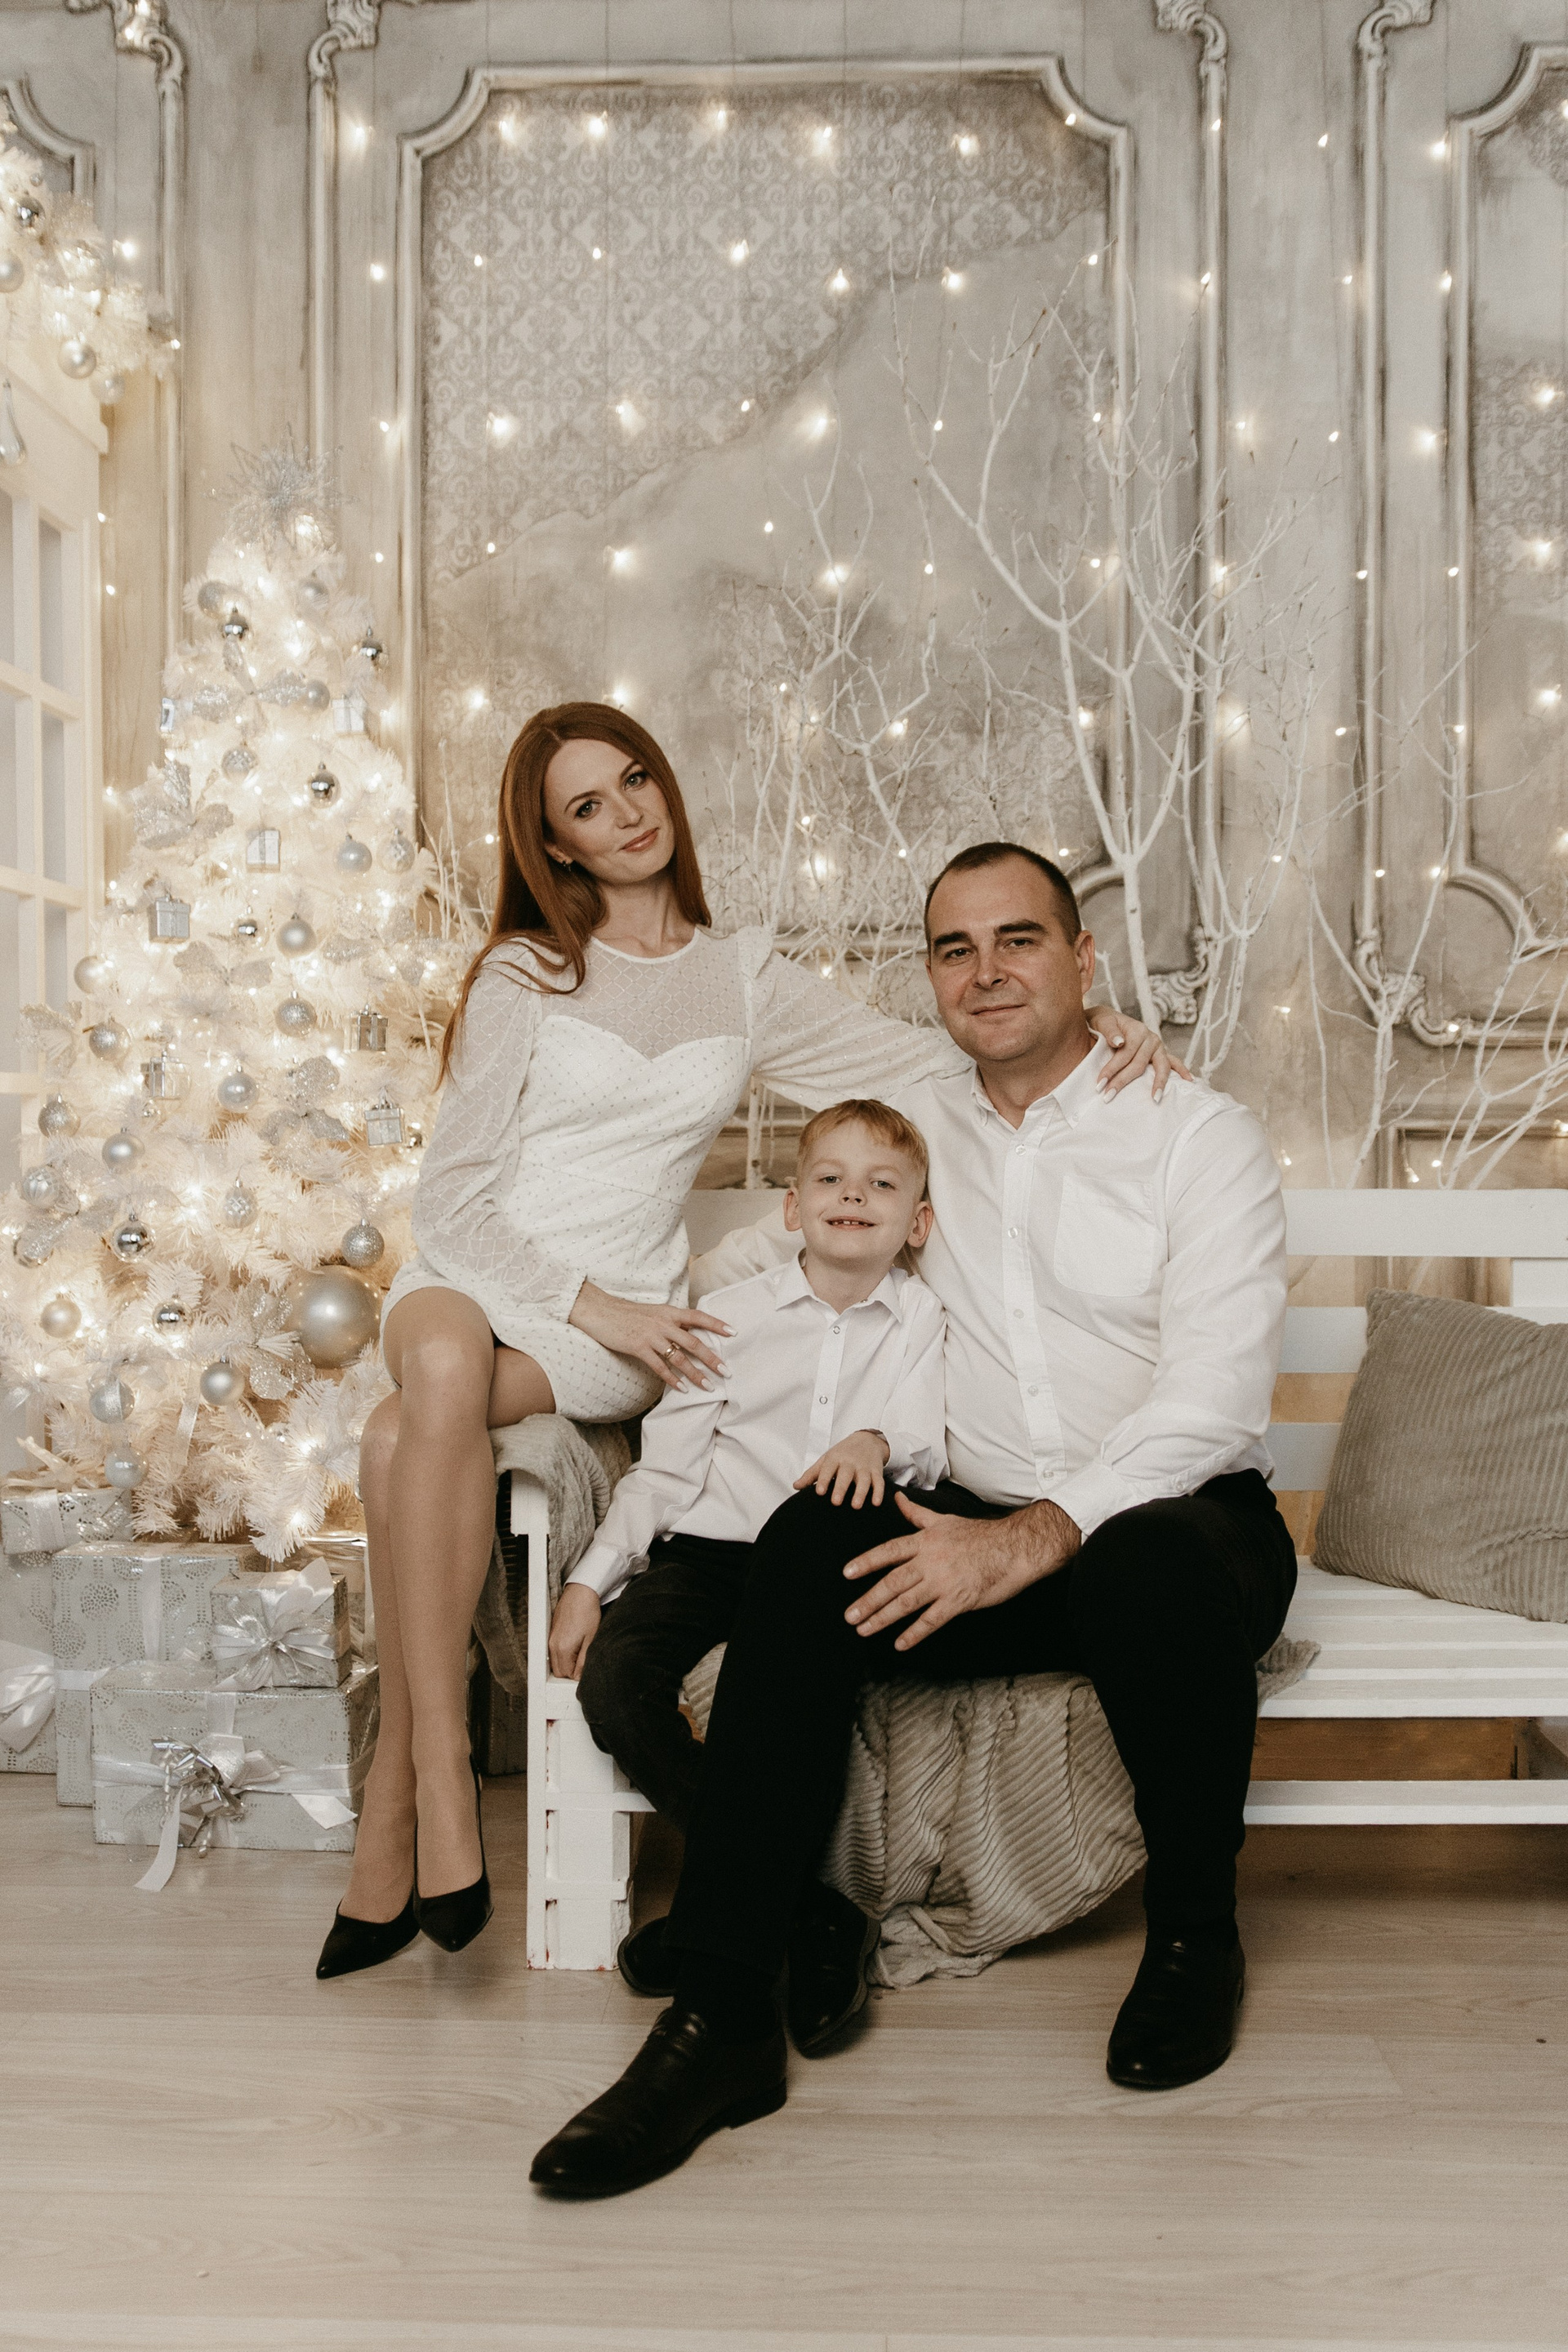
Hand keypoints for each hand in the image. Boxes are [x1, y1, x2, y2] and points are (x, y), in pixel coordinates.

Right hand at [548, 1582, 601, 1678]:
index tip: (587, 1668)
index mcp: (563, 1648)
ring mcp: (550, 1639)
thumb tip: (579, 1676)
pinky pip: (554, 1652)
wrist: (580, 1592)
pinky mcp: (551, 1633)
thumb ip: (584, 1661)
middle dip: (570, 1672)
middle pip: (558, 1671)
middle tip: (584, 1664)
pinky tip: (574, 1646)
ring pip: (555, 1662)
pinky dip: (563, 1654)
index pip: (566, 1674)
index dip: (578, 1675)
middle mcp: (553, 1645)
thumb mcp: (591, 1639)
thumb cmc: (588, 1613)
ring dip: (567, 1663)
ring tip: (581, 1653)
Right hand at [568, 1282, 731, 1389]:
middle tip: (727, 1372)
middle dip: (712, 1358)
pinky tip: (683, 1389)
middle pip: (694, 1342)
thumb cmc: (626, 1313)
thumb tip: (687, 1332)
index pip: (698, 1316)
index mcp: (669, 1312)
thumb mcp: (652, 1312)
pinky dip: (672, 1379)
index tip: (733, 1332)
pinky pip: (659, 1366)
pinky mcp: (638, 1347)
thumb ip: (670, 1321)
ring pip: (680, 1357)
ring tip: (709, 1386)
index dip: (716, 1324)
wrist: (600, 1310)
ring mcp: (651, 1335)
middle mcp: (664, 1323)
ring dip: (696, 1374)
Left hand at [794, 1429, 890, 1508]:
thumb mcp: (826, 1460)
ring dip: (861, 1492)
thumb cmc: (843, 1453)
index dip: (824, 1480)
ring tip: (855, 1506)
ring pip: (864, 1479)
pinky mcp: (877, 1471)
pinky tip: (876, 1503)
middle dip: (841, 1488)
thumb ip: (811, 1474)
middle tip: (835, 1502)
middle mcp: (850, 1462)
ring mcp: (864, 1467)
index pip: (828, 1469)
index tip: (819, 1492)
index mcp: (835, 1458)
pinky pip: (879, 1482)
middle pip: (846, 1475)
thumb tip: (796, 1486)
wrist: (867, 1439)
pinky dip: (878, 1492)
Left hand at [842, 1493, 1080, 1650]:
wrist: (1013, 1548)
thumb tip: (897, 1499)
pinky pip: (932, 1620)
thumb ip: (916, 1514)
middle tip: (849, 1616)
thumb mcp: (944, 1520)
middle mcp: (931, 1562)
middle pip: (892, 1583)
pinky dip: (914, 1633)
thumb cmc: (979, 1534)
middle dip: (868, 1601)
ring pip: (907, 1603)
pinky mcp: (959, 1601)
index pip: (889, 1552)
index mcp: (925, 1541)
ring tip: (863, 1629)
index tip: (847, 1573)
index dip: (867, 1562)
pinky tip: (899, 1643)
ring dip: (883, 1618)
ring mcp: (944, 1583)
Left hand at [1085, 1006, 1191, 1100]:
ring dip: (1158, 1083)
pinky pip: (1174, 1063)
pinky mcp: (1161, 1053)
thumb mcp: (1102, 1021)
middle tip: (1108, 1096)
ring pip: (1161, 1067)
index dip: (1111, 1069)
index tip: (1099, 1085)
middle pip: (1139, 1064)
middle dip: (1123, 1081)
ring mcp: (1158, 1047)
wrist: (1106, 1020)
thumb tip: (1119, 1042)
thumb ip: (1109, 1031)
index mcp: (1137, 1030)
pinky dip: (1182, 1071)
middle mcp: (1151, 1038)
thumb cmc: (1102, 1022)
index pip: (1125, 1054)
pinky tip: (1189, 1081)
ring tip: (1155, 1098)